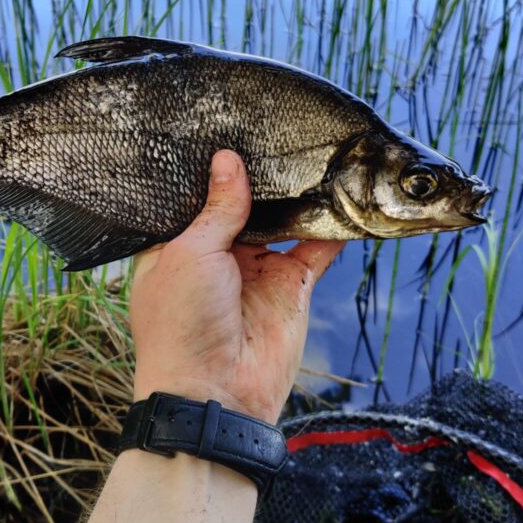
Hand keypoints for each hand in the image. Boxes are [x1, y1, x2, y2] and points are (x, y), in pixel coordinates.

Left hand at [130, 149, 343, 423]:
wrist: (216, 394)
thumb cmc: (181, 324)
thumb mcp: (190, 253)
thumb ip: (218, 208)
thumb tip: (228, 160)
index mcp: (179, 246)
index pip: (195, 198)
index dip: (210, 170)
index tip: (225, 128)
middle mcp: (218, 255)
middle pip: (244, 206)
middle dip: (259, 177)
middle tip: (276, 129)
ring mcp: (257, 270)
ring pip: (283, 222)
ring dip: (296, 196)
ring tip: (311, 151)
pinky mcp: (292, 287)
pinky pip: (316, 249)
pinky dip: (332, 227)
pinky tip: (343, 195)